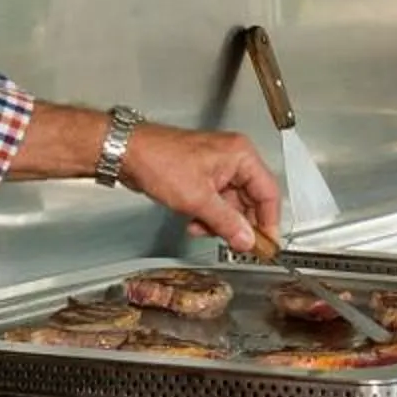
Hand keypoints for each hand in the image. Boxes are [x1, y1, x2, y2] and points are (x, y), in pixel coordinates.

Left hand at [123, 123, 280, 253]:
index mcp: (240, 155)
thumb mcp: (197, 199)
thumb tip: (246, 239)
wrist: (128, 153)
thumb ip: (227, 223)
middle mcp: (232, 158)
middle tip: (235, 244)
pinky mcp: (202, 176)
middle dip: (237, 224)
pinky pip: (215, 202)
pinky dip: (208, 216)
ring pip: (231, 204)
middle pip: (250, 200)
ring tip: (202, 227)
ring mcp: (217, 167)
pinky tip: (194, 221)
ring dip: (219, 222)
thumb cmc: (158, 159)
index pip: (268, 193)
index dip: (268, 221)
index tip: (266, 243)